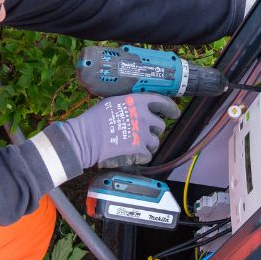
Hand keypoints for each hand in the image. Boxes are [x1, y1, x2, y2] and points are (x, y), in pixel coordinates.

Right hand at [61, 94, 180, 168]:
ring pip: (155, 143)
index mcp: (137, 102)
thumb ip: (128, 104)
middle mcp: (144, 117)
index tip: (174, 113)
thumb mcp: (112, 102)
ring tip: (134, 146)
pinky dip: (140, 157)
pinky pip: (147, 156)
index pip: (161, 102)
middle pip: (160, 126)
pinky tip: (130, 155)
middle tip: (142, 135)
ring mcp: (143, 135)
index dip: (170, 108)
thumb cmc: (94, 119)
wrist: (86, 138)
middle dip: (153, 131)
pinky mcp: (140, 151)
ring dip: (147, 146)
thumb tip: (134, 108)